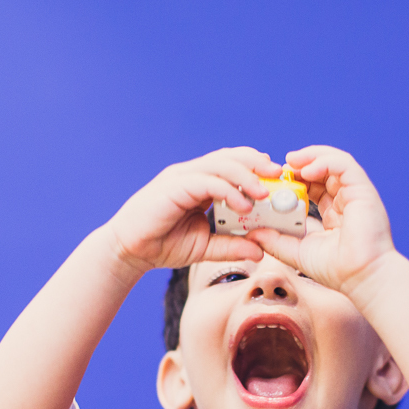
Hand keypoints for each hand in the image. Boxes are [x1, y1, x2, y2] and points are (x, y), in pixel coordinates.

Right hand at [105, 147, 282, 272]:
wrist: (129, 251)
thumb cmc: (163, 244)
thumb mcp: (205, 247)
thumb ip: (231, 246)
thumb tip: (260, 251)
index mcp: (200, 182)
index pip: (232, 163)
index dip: (255, 166)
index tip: (277, 178)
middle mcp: (192, 174)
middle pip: (229, 157)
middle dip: (256, 163)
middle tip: (278, 175)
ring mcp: (181, 178)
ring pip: (220, 165)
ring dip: (246, 176)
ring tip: (264, 193)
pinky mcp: (173, 187)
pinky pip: (206, 182)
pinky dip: (227, 191)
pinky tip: (241, 206)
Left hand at [247, 146, 395, 294]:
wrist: (361, 278)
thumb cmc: (336, 270)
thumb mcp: (296, 252)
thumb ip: (275, 240)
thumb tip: (251, 232)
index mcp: (334, 213)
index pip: (313, 187)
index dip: (293, 180)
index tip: (274, 181)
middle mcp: (346, 200)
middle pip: (322, 170)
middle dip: (299, 165)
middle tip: (277, 167)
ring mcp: (356, 194)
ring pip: (334, 161)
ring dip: (310, 157)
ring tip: (290, 161)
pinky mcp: (363, 190)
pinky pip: (344, 165)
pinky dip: (324, 162)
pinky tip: (306, 170)